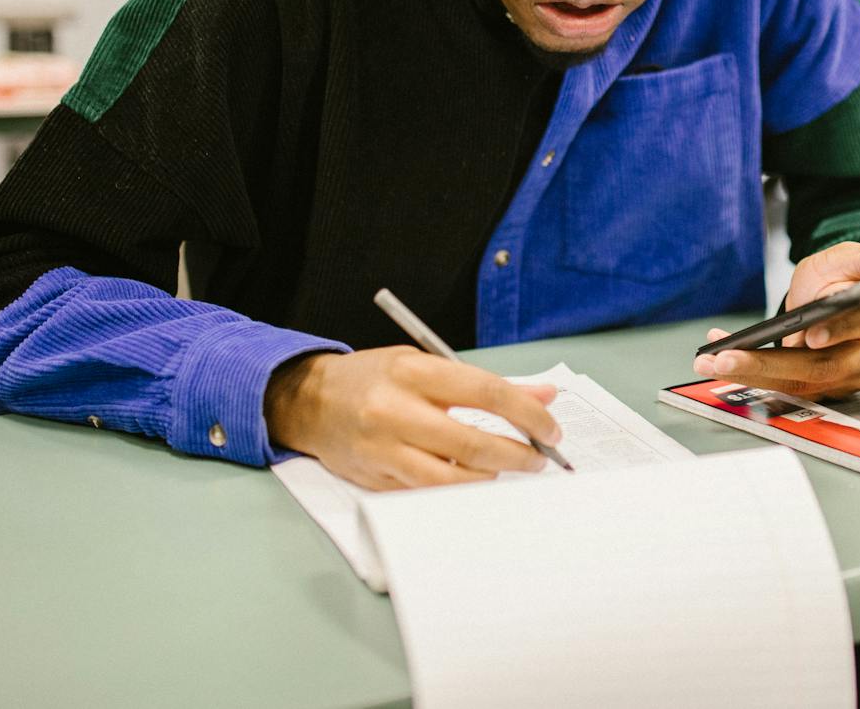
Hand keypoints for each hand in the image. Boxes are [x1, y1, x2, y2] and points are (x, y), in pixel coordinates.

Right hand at [264, 347, 561, 490]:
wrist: (309, 402)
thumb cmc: (376, 379)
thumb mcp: (426, 364)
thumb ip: (484, 383)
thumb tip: (545, 395)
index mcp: (413, 373)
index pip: (485, 392)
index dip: (527, 413)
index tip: (550, 429)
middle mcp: (395, 412)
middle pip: (472, 444)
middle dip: (517, 455)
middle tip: (539, 460)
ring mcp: (383, 451)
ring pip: (450, 481)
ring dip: (489, 479)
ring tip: (504, 469)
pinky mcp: (375, 482)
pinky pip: (427, 495)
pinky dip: (456, 491)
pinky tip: (469, 480)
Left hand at [693, 241, 859, 398]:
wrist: (836, 298)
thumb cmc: (842, 278)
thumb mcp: (849, 257)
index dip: (835, 332)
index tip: (810, 335)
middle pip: (821, 366)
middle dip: (768, 363)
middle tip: (728, 357)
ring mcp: (848, 379)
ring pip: (797, 382)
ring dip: (749, 373)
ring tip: (710, 362)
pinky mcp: (824, 390)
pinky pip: (786, 386)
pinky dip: (750, 374)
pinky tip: (719, 361)